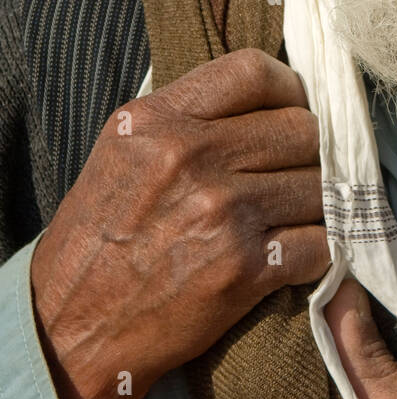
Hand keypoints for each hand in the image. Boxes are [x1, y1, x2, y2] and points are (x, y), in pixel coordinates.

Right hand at [30, 48, 329, 398]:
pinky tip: (294, 252)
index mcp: (158, 120)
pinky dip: (317, 250)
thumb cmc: (99, 239)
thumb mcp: (124, 152)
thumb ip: (185, 117)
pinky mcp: (244, 268)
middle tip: (294, 170)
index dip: (287, 88)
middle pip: (301, 128)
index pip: (253, 71)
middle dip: (308, 151)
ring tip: (292, 213)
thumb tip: (263, 99)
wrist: (73, 327)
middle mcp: (191, 157)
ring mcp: (221, 212)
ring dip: (315, 202)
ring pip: (318, 185)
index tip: (291, 107)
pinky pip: (319, 242)